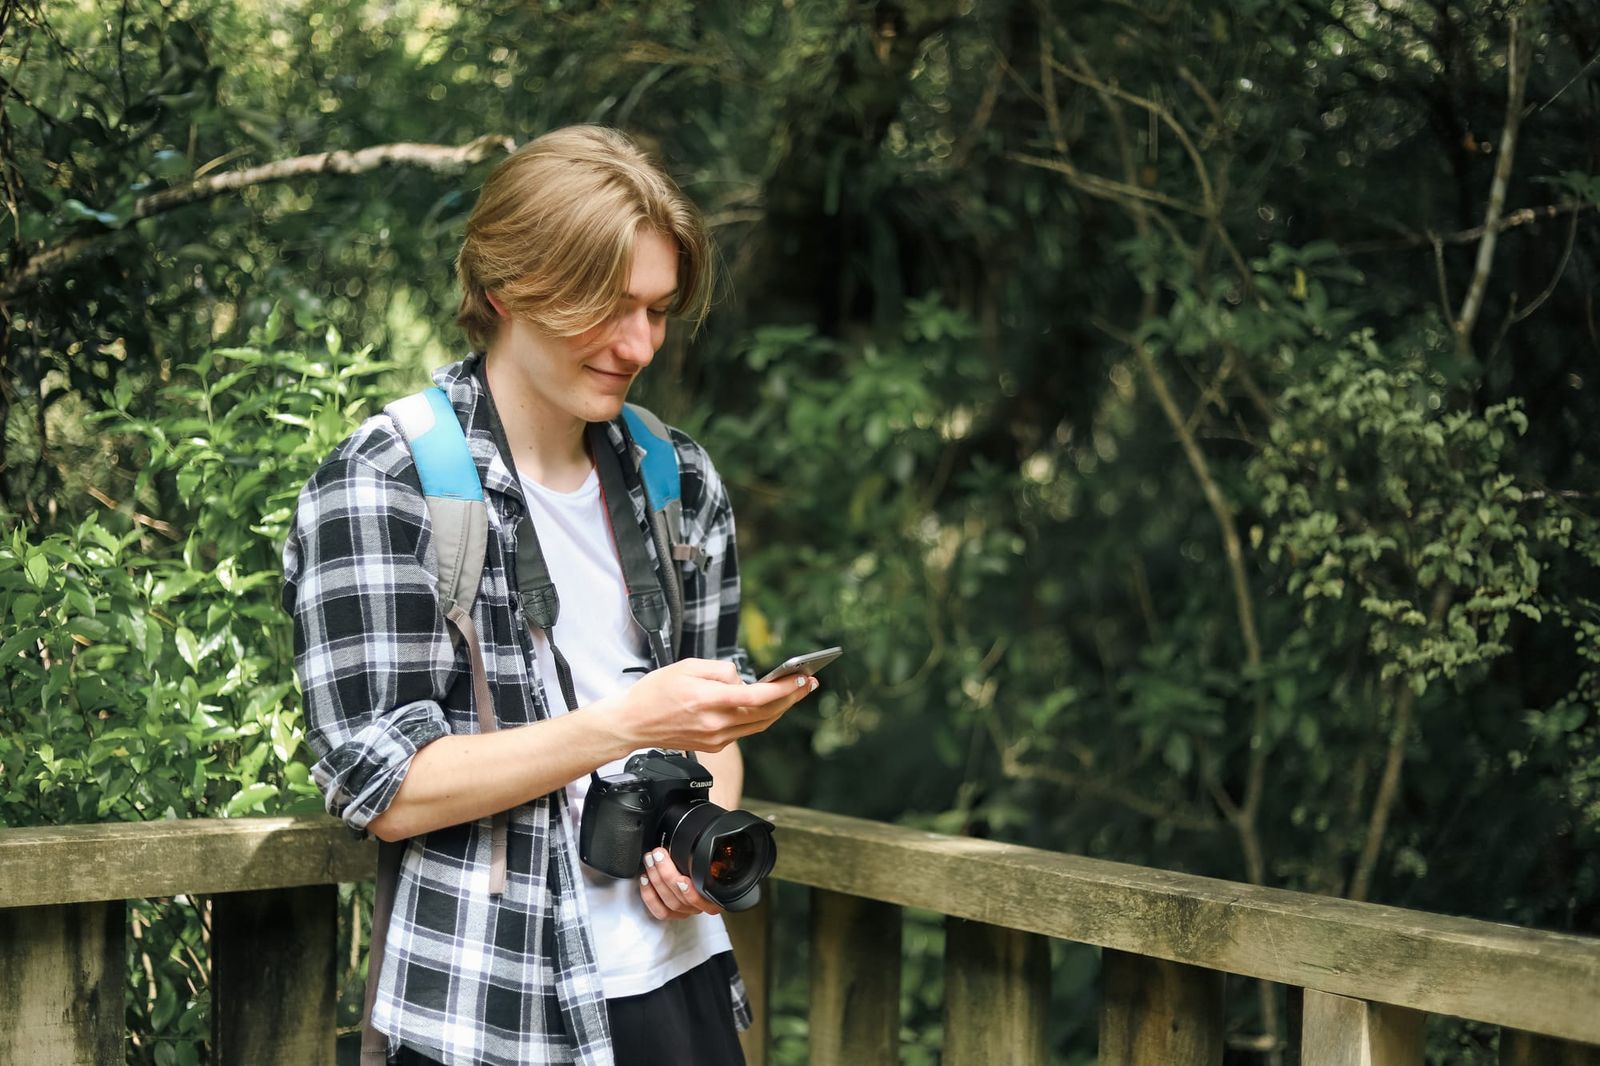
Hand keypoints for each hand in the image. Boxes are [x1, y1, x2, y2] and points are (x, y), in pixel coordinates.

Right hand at [612, 657, 817, 752]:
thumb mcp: (686, 666)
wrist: (632, 723)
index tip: (801, 678)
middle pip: (765, 714)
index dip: (784, 689)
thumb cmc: (655, 692)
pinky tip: (769, 705)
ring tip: (796, 693)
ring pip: (759, 725)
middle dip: (791, 698)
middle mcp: (715, 724)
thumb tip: (742, 679)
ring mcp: (716, 739)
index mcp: (708, 702)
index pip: (756, 698)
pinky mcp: (714, 745)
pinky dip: (761, 717)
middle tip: (809, 683)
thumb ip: (720, 670)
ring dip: (781, 709)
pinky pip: (745, 731)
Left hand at [639, 846, 720, 919]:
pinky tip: (645, 881)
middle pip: (683, 899)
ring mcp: (687, 910)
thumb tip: (704, 825)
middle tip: (658, 855)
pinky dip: (650, 896)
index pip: (706, 897)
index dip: (691, 892)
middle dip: (666, 875)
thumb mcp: (710, 851)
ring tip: (650, 862)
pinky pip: (661, 911)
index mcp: (716, 892)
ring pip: (671, 903)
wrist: (701, 868)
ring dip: (656, 881)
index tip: (682, 879)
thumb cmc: (705, 860)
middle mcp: (702, 904)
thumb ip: (710, 846)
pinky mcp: (674, 913)